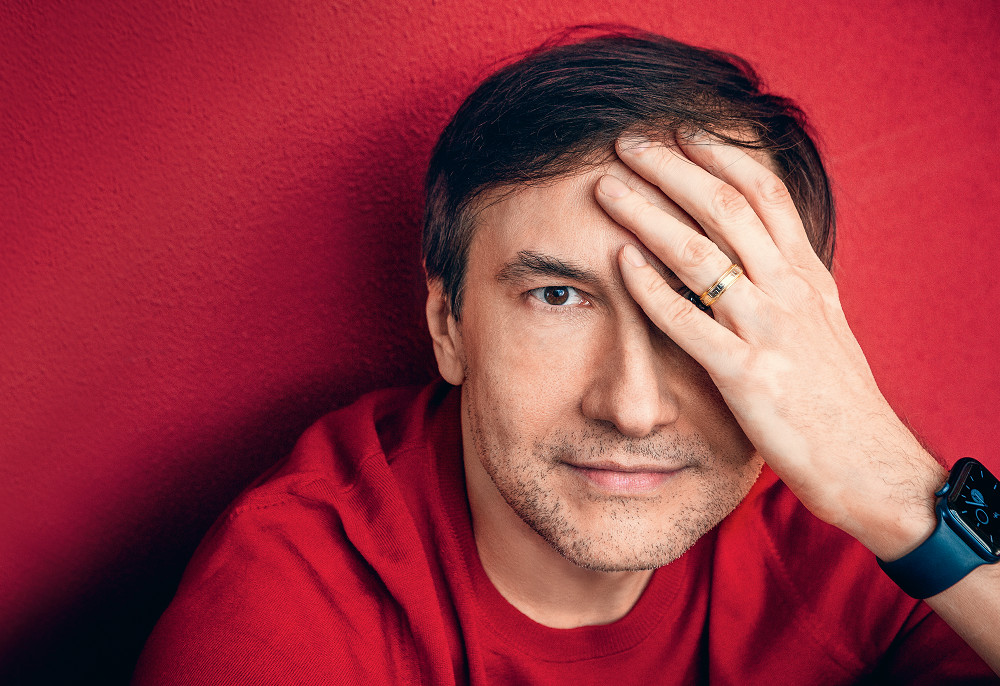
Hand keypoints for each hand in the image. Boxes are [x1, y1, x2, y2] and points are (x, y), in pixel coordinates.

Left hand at [595, 132, 944, 559]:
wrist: (870, 463)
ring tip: (606, 187)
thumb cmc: (838, 396)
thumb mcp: (823, 322)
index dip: (720, 153)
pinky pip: (686, 322)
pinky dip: (649, 287)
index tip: (681, 130)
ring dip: (646, 213)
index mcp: (806, 273)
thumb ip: (788, 281)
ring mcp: (767, 330)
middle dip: (671, 167)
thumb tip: (755, 248)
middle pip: (724, 206)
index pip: (764, 192)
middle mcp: (788, 290)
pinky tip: (619, 261)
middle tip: (628, 141)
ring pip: (698, 253)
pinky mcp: (745, 375)